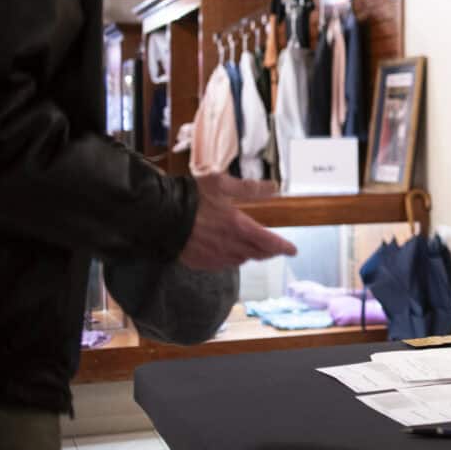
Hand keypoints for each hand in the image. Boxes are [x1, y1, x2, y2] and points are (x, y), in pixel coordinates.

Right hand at [178, 174, 296, 270]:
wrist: (158, 216)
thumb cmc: (190, 198)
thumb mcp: (222, 185)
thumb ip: (250, 189)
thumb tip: (274, 187)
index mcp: (238, 226)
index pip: (269, 241)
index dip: (283, 247)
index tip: (293, 250)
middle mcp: (229, 245)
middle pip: (257, 254)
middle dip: (269, 251)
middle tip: (276, 248)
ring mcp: (214, 256)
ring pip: (241, 260)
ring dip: (251, 255)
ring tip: (255, 249)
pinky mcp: (200, 262)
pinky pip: (222, 264)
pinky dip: (231, 259)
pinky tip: (230, 253)